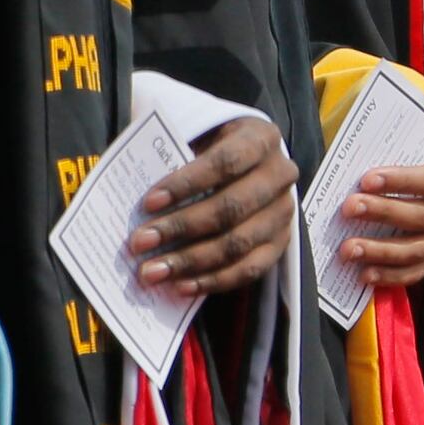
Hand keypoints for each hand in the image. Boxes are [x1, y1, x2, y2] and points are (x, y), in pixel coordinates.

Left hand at [131, 116, 296, 297]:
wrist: (252, 165)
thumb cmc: (213, 149)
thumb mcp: (201, 138)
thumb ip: (176, 158)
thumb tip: (139, 202)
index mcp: (261, 139)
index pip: (225, 162)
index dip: (187, 183)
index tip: (149, 202)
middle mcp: (280, 175)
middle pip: (231, 207)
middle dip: (182, 227)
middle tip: (141, 242)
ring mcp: (284, 213)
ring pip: (239, 243)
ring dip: (191, 261)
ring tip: (154, 271)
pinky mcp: (280, 244)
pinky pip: (250, 269)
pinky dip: (214, 280)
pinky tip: (182, 286)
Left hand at [332, 142, 423, 286]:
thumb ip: (404, 140)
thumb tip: (362, 152)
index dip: (403, 181)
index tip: (366, 179)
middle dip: (385, 212)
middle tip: (350, 208)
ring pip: (419, 249)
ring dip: (381, 250)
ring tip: (348, 248)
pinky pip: (417, 271)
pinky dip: (390, 275)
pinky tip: (364, 273)